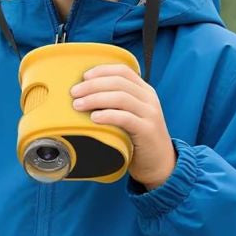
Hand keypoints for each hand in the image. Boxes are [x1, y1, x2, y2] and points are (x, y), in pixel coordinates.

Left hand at [69, 64, 176, 187]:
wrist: (160, 164)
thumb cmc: (138, 138)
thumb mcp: (130, 115)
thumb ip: (115, 103)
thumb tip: (83, 94)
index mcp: (144, 91)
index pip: (123, 71)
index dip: (102, 70)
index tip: (84, 76)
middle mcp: (149, 99)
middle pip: (118, 82)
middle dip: (93, 85)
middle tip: (74, 93)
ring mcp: (150, 114)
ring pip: (121, 97)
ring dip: (96, 99)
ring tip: (78, 105)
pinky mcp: (148, 131)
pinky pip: (126, 118)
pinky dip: (108, 115)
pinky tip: (94, 118)